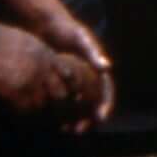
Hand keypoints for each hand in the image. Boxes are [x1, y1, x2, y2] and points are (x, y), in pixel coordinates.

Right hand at [0, 22, 68, 114]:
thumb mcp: (28, 40)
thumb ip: (40, 52)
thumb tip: (45, 60)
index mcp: (47, 55)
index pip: (68, 75)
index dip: (64, 84)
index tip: (57, 90)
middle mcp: (43, 69)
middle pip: (60, 93)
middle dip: (53, 99)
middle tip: (43, 101)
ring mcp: (30, 81)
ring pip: (42, 104)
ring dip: (35, 106)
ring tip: (26, 104)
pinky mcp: (15, 91)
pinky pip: (25, 108)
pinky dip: (21, 110)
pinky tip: (14, 105)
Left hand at [32, 14, 114, 129]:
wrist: (47, 26)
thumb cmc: (67, 30)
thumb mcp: (80, 39)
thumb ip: (93, 53)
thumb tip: (108, 68)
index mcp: (97, 69)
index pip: (107, 91)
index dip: (106, 105)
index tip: (101, 118)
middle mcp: (88, 78)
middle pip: (93, 104)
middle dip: (89, 119)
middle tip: (79, 130)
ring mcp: (75, 82)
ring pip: (79, 106)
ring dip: (76, 119)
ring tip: (66, 129)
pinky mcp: (61, 84)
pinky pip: (65, 102)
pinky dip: (63, 112)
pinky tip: (54, 120)